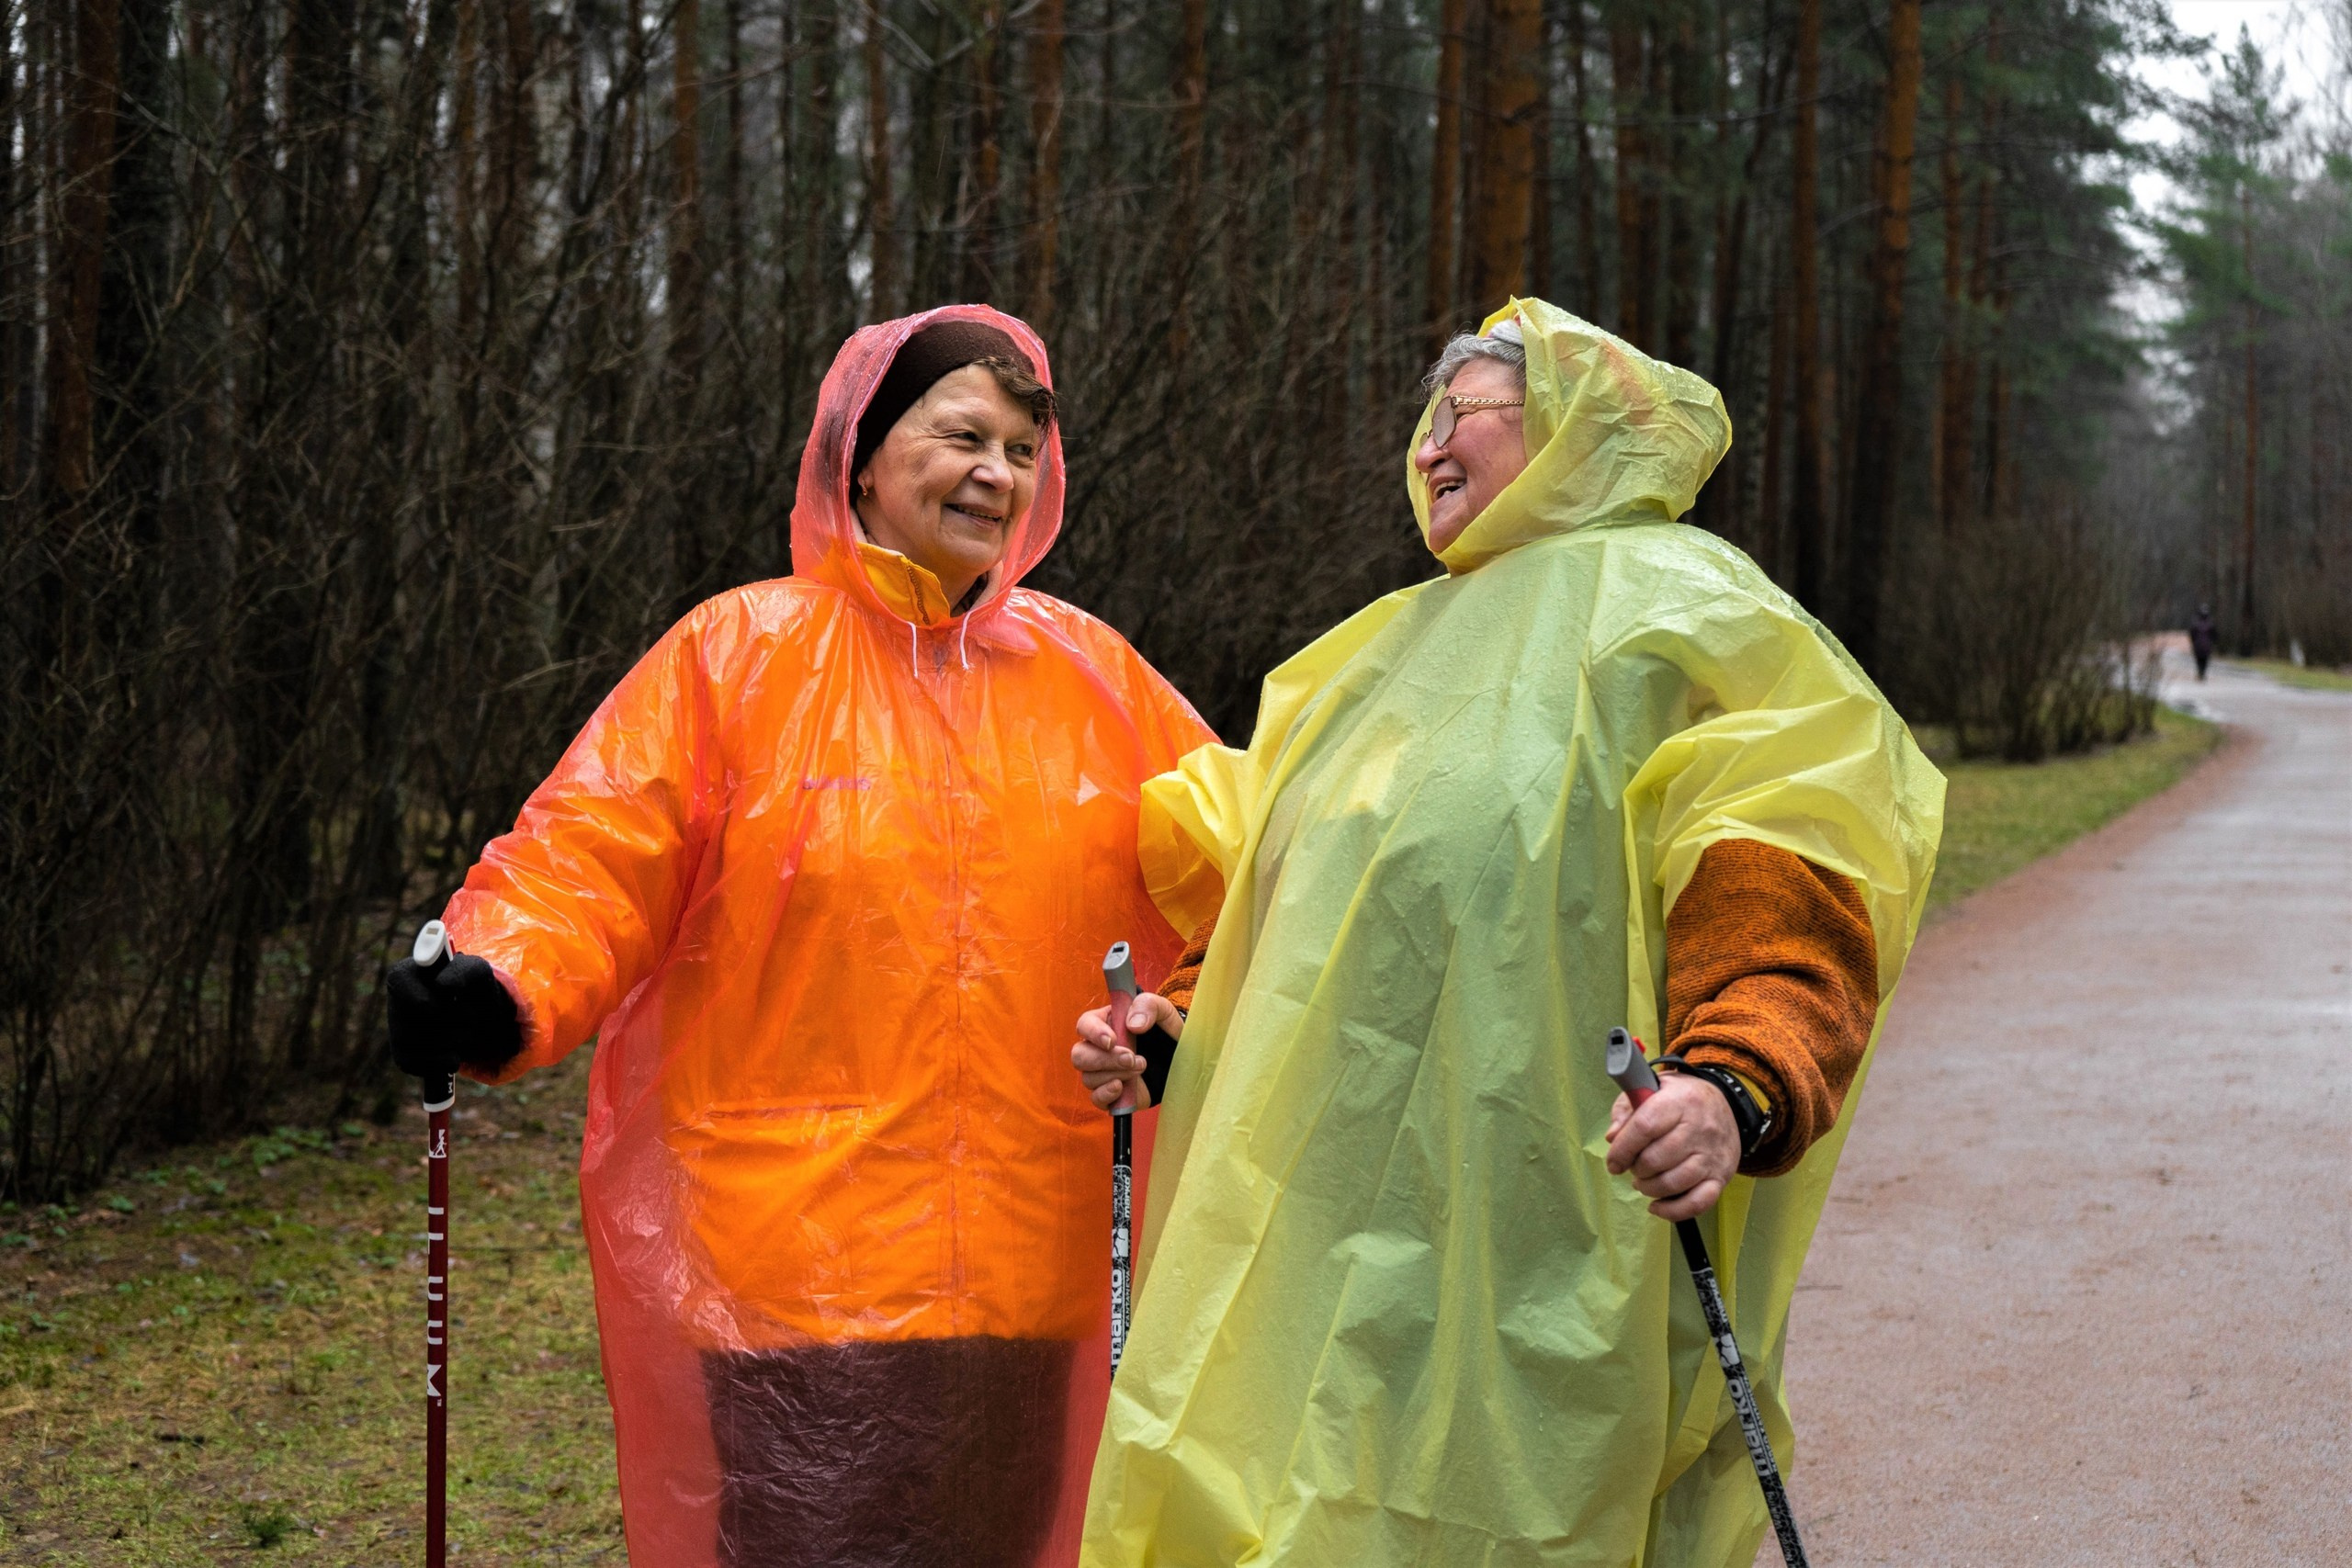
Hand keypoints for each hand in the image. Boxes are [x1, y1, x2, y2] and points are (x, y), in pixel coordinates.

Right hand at [385, 953, 523, 1080]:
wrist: (480, 1014)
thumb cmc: (472, 986)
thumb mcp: (476, 971)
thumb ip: (463, 971)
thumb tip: (443, 984)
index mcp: (404, 975)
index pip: (407, 990)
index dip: (426, 1001)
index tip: (444, 1000)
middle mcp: (394, 1004)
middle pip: (423, 1023)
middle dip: (457, 1021)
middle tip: (470, 1012)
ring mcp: (397, 1033)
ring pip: (425, 1046)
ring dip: (457, 1039)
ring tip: (466, 1028)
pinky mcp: (403, 1057)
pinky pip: (424, 1067)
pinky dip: (448, 1060)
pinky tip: (455, 1049)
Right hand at [1071, 992, 1183, 1111]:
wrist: (1179, 1060)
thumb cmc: (1165, 1031)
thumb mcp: (1163, 1010)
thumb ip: (1147, 1006)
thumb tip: (1133, 1025)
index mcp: (1105, 1023)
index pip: (1084, 1025)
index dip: (1093, 1033)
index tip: (1112, 1040)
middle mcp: (1097, 1048)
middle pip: (1079, 1056)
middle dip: (1105, 1059)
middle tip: (1131, 1058)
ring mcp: (1102, 1073)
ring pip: (1089, 1078)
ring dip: (1115, 1074)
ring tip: (1141, 1067)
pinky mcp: (1110, 1094)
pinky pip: (1096, 1099)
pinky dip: (1107, 1095)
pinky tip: (1122, 1087)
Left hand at [1605, 1073, 1739, 1220]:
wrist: (1721, 1105)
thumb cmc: (1678, 1099)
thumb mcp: (1649, 1090)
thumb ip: (1625, 1111)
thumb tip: (1612, 1138)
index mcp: (1679, 1101)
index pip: (1644, 1128)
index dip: (1622, 1149)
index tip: (1613, 1162)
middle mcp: (1700, 1128)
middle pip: (1656, 1159)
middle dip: (1636, 1169)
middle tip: (1633, 1166)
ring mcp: (1712, 1155)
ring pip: (1674, 1183)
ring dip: (1649, 1188)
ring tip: (1643, 1181)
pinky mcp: (1721, 1176)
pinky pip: (1698, 1203)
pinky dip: (1673, 1211)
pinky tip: (1657, 1206)